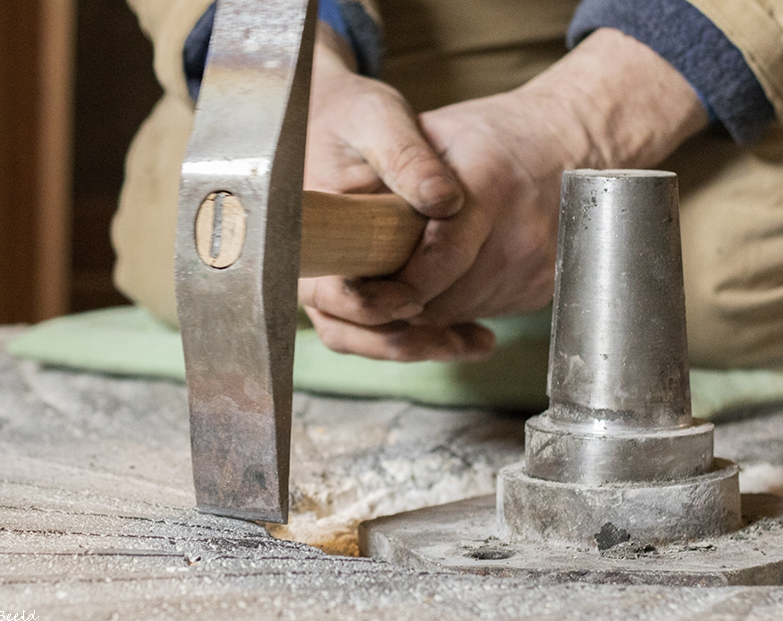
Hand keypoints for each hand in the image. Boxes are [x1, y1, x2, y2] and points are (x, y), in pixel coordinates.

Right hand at [301, 24, 495, 360]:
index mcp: (305, 231)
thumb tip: (446, 203)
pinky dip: (424, 329)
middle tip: (460, 342)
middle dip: (404, 342)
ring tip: (476, 342)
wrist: (335, 113)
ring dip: (419, 344)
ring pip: (367, 333)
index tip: (413, 302)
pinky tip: (470, 330)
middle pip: (347, 328)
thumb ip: (407, 157)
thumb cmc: (348, 113)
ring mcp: (334, 276)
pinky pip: (384, 320)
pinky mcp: (359, 279)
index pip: (327, 292)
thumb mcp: (378, 118)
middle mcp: (313, 264)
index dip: (369, 307)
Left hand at [301, 28, 707, 360]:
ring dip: (427, 306)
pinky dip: (457, 303)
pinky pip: (485, 310)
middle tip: (370, 289)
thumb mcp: (435, 134)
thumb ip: (397, 178)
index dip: (395, 287)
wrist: (568, 143)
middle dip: (401, 301)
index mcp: (490, 187)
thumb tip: (352, 226)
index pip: (436, 262)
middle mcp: (522, 232)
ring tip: (405, 277)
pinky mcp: (545, 287)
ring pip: (460, 312)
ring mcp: (538, 265)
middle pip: (444, 298)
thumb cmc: (490, 136)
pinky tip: (447, 276)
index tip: (362, 290)